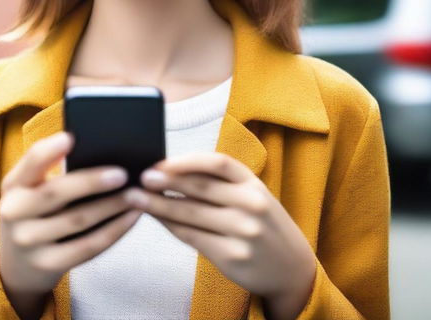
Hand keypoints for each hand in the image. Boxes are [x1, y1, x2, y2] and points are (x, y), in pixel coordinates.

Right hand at [0, 132, 141, 299]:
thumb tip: (86, 145)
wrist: (16, 266)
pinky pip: (88, 246)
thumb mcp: (28, 189)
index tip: (71, 138)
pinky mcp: (48, 264)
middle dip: (92, 182)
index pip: (31, 162)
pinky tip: (131, 217)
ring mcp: (29, 242)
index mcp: (13, 185)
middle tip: (122, 174)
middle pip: (57, 192)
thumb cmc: (32, 212)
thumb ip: (48, 168)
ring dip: (112, 206)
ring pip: (78, 220)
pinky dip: (114, 231)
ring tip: (137, 194)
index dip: (49, 150)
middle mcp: (15, 212)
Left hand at [124, 153, 315, 307]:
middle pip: (200, 187)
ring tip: (137, 198)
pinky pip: (193, 237)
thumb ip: (219, 183)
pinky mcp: (232, 257)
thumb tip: (170, 170)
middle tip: (141, 177)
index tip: (161, 161)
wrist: (292, 268)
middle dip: (166, 181)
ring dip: (159, 205)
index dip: (187, 161)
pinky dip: (171, 226)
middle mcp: (251, 205)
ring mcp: (243, 232)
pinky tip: (157, 218)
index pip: (217, 163)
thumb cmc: (261, 222)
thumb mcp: (251, 195)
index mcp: (253, 183)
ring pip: (191, 214)